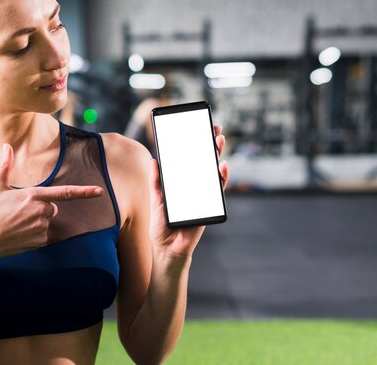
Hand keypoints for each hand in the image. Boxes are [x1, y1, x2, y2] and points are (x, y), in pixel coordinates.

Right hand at [0, 143, 103, 260]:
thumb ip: (6, 165)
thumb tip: (6, 146)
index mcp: (34, 195)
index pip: (65, 193)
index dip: (84, 192)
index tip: (99, 191)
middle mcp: (41, 210)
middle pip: (52, 207)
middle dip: (41, 208)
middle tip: (20, 212)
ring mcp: (41, 227)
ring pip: (47, 221)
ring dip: (37, 221)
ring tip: (17, 224)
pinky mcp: (40, 241)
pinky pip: (44, 235)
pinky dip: (34, 235)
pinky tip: (19, 234)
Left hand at [149, 125, 229, 259]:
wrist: (168, 248)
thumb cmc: (161, 225)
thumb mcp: (156, 200)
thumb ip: (156, 181)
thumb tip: (154, 161)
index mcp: (181, 183)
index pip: (190, 161)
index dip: (194, 146)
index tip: (197, 129)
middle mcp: (194, 186)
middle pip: (204, 163)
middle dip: (210, 145)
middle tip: (214, 128)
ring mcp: (203, 195)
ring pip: (213, 172)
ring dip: (217, 156)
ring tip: (218, 140)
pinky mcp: (209, 205)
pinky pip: (217, 189)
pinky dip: (221, 177)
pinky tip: (222, 166)